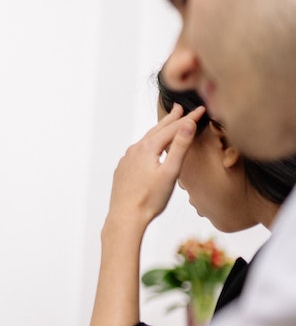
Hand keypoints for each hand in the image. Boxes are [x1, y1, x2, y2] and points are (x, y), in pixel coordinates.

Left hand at [106, 103, 203, 231]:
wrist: (125, 217)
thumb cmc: (150, 198)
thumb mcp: (170, 172)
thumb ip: (179, 147)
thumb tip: (187, 124)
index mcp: (147, 148)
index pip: (173, 128)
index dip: (189, 119)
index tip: (201, 109)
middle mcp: (134, 150)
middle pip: (156, 130)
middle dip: (171, 119)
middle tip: (180, 108)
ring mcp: (127, 159)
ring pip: (145, 140)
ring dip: (158, 131)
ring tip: (166, 125)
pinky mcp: (123, 169)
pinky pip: (137, 151)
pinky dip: (148, 144)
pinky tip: (148, 149)